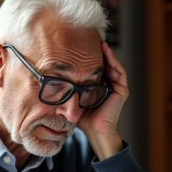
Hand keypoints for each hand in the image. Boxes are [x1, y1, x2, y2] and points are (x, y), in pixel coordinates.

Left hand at [77, 42, 128, 159]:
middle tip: (92, 40)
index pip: (96, 68)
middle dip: (100, 52)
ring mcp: (117, 87)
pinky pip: (120, 73)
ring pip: (113, 66)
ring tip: (101, 43)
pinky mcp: (121, 90)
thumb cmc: (83, 118)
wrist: (94, 131)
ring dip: (108, 54)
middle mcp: (109, 85)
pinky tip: (107, 53)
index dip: (91, 57)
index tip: (82, 47)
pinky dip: (114, 62)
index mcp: (99, 87)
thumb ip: (69, 88)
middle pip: (106, 64)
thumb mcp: (74, 98)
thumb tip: (50, 77)